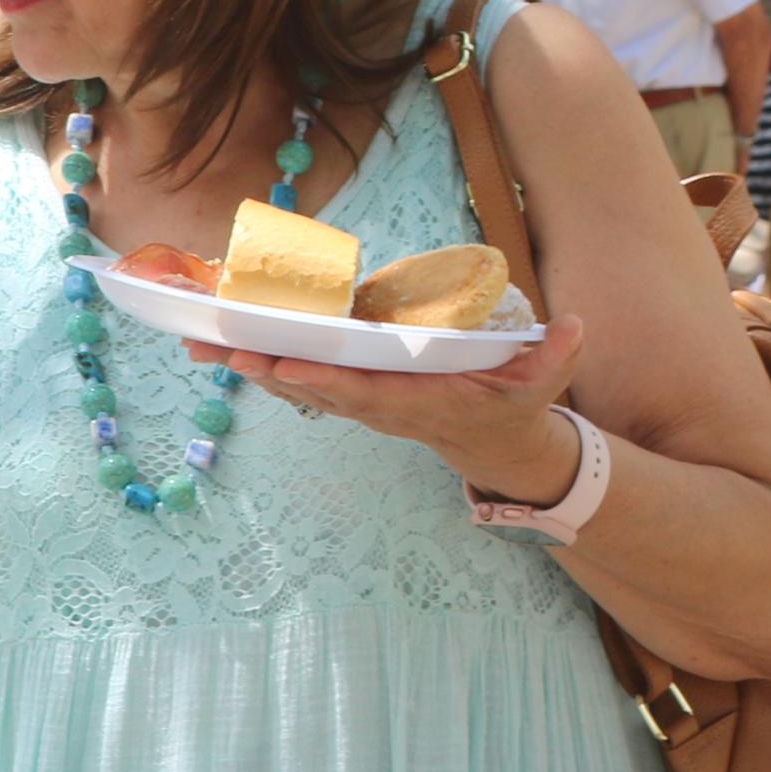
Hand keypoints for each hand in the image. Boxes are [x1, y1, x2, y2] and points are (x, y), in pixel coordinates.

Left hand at [185, 314, 585, 500]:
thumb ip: (556, 356)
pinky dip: (258, 361)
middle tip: (213, 344)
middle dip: (261, 365)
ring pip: (292, 383)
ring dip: (245, 363)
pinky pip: (296, 378)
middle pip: (309, 385)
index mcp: (413, 399)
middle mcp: (374, 403)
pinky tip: (220, 345)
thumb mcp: (540, 384)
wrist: (493, 446)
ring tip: (196, 341)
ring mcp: (356, 401)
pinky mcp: (346, 393)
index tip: (281, 360)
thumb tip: (575, 325)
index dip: (319, 377)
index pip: (360, 389)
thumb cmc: (512, 407)